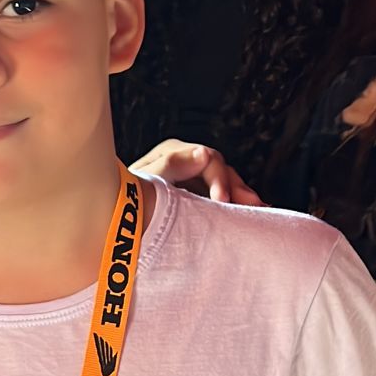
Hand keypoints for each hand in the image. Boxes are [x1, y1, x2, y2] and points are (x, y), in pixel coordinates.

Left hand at [131, 139, 264, 205]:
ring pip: (225, 184)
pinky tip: (252, 214)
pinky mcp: (196, 197)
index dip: (218, 179)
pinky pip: (221, 198)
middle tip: (252, 206)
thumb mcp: (146, 180)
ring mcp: (192, 180)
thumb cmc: (125, 199)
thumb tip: (204, 153)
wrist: (115, 222)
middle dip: (238, 188)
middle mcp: (185, 162)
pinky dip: (235, 206)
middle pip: (221, 170)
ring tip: (260, 211)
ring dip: (242, 197)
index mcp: (173, 152)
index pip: (207, 159)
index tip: (222, 200)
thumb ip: (172, 165)